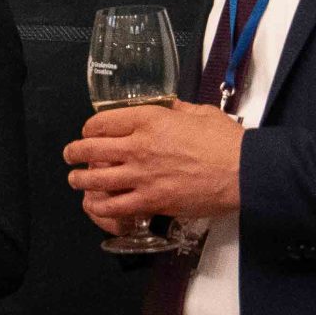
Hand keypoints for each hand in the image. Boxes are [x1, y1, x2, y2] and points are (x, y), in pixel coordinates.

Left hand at [63, 101, 242, 226]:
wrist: (244, 172)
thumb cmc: (227, 142)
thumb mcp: (200, 113)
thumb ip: (177, 110)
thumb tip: (167, 107)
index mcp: (150, 120)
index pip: (103, 122)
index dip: (89, 128)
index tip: (89, 132)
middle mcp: (139, 147)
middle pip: (91, 149)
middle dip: (75, 152)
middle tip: (71, 155)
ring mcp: (142, 176)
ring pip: (95, 179)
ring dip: (80, 179)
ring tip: (76, 180)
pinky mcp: (151, 201)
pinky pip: (114, 207)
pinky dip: (100, 206)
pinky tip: (94, 204)